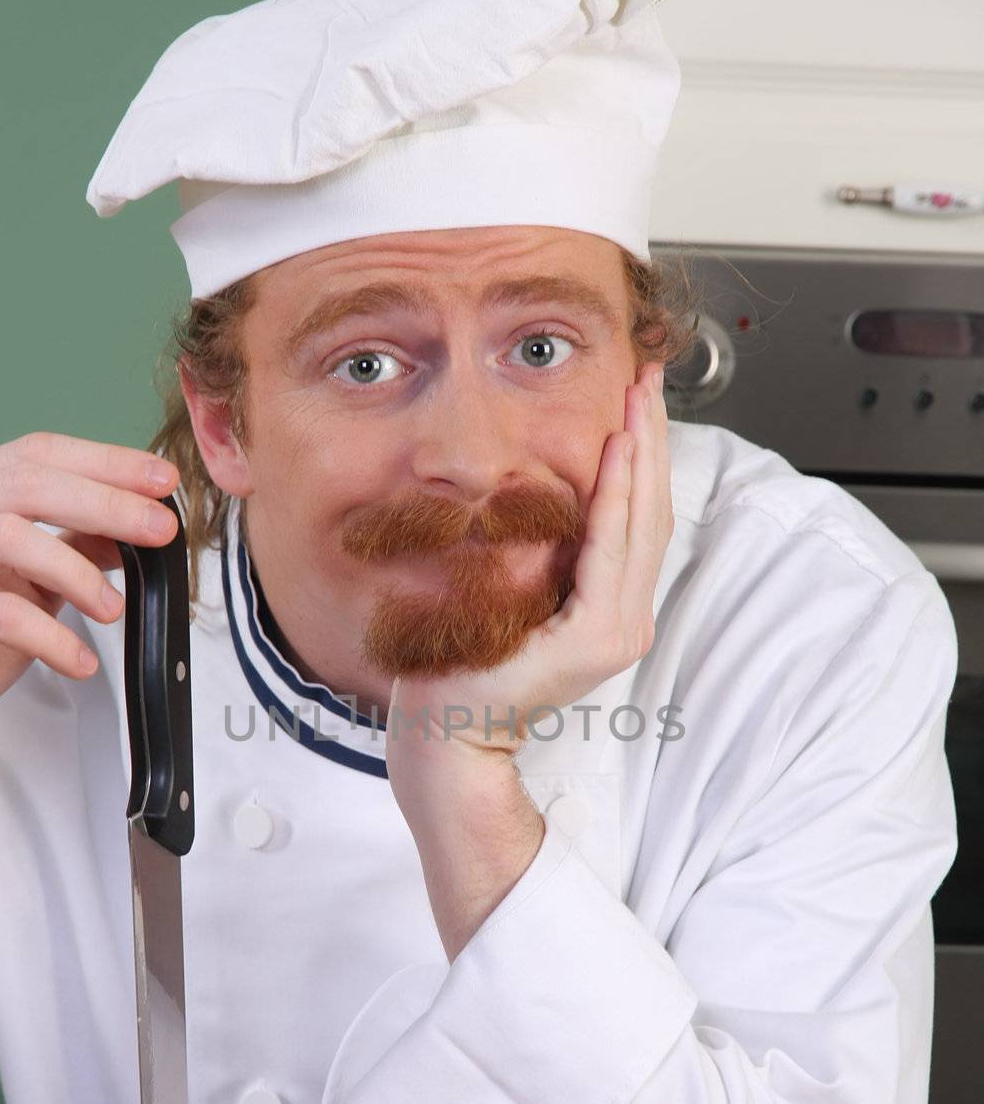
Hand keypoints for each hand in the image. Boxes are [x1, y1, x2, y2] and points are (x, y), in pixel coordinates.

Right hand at [0, 431, 179, 775]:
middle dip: (106, 502)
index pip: (30, 456)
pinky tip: (79, 662)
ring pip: (7, 535)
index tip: (160, 480)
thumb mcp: (22, 590)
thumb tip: (131, 524)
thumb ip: (66, 550)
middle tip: (161, 530)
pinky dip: (53, 637)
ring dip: (78, 571)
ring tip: (112, 609)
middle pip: (25, 484)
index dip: (102, 463)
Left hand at [386, 362, 673, 763]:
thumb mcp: (524, 592)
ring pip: (641, 527)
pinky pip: (609, 554)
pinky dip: (616, 501)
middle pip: (653, 515)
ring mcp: (617, 634)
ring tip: (639, 401)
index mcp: (615, 613)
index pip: (642, 522)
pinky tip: (617, 454)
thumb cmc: (472, 660)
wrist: (449, 724)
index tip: (642, 400)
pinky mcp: (594, 639)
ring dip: (642, 457)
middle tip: (649, 379)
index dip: (648, 458)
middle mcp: (628, 624)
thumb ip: (557, 556)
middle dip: (654, 440)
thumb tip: (564, 494)